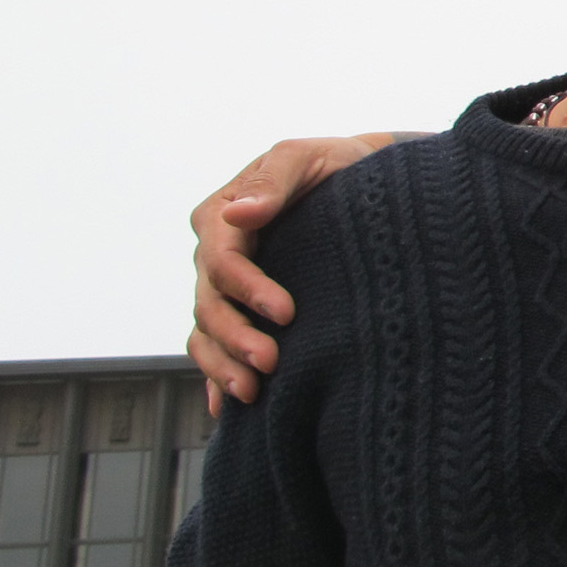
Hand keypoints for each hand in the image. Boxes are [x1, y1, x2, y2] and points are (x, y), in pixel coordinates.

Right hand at [189, 135, 407, 409]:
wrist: (359, 180)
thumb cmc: (332, 164)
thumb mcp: (303, 157)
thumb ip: (272, 183)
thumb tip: (240, 214)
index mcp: (220, 217)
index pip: (222, 262)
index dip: (248, 290)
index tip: (286, 313)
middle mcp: (215, 255)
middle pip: (210, 305)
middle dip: (235, 338)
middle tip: (270, 365)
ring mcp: (225, 287)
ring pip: (206, 333)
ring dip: (222, 366)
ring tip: (251, 393)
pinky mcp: (241, 310)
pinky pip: (215, 348)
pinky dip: (216, 377)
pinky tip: (227, 408)